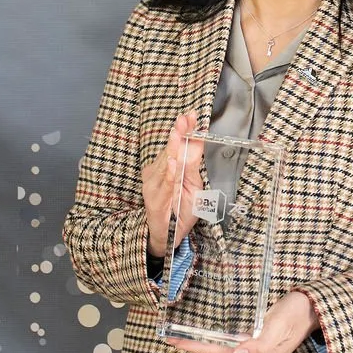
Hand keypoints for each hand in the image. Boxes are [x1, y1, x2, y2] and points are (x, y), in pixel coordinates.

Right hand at [143, 111, 203, 259]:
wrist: (168, 236)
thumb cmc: (179, 209)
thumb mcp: (193, 184)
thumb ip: (193, 164)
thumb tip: (198, 141)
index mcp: (168, 167)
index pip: (177, 145)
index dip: (185, 130)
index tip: (192, 115)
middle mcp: (158, 173)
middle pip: (171, 150)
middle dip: (179, 134)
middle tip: (186, 118)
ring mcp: (154, 186)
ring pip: (166, 164)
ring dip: (173, 148)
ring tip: (178, 133)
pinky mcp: (155, 200)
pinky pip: (164, 186)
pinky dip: (168, 175)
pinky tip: (173, 164)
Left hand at [178, 291, 318, 352]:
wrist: (315, 307)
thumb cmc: (298, 314)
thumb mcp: (281, 326)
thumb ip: (260, 346)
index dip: (197, 347)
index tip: (175, 341)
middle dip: (195, 346)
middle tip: (169, 337)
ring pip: (224, 349)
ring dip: (203, 343)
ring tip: (180, 336)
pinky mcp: (258, 343)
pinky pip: (232, 343)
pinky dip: (215, 339)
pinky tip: (205, 334)